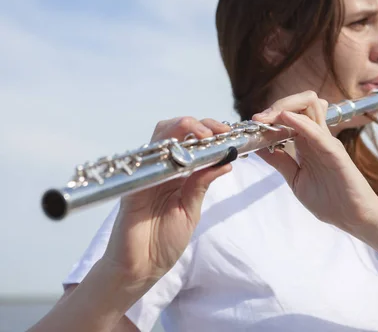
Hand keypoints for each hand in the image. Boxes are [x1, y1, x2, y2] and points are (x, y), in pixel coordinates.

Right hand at [102, 117, 232, 286]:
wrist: (141, 267)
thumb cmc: (164, 241)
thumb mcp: (190, 210)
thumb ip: (202, 184)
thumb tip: (226, 161)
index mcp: (177, 173)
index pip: (191, 141)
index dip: (209, 131)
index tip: (229, 134)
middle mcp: (162, 168)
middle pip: (175, 130)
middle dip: (200, 124)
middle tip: (219, 131)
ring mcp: (147, 172)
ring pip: (160, 135)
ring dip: (184, 128)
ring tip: (205, 135)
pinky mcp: (134, 184)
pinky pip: (148, 160)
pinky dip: (167, 152)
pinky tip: (186, 154)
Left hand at [252, 91, 377, 233]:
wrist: (353, 218)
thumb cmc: (329, 200)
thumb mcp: (295, 179)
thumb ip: (279, 161)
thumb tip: (258, 147)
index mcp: (308, 142)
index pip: (291, 114)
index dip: (270, 115)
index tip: (253, 123)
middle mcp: (318, 137)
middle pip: (300, 104)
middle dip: (276, 106)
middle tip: (259, 119)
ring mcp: (327, 142)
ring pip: (310, 107)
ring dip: (286, 108)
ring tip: (267, 117)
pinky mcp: (335, 152)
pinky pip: (316, 131)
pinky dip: (299, 122)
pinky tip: (284, 119)